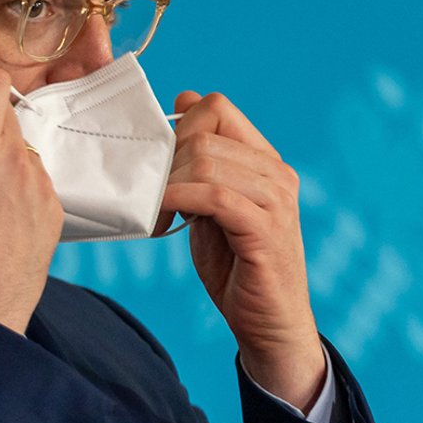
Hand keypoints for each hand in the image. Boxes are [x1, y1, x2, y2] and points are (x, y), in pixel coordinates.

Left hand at [160, 91, 325, 408]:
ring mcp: (277, 200)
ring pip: (206, 162)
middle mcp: (276, 173)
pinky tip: (162, 220)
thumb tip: (183, 99)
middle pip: (204, 133)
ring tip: (153, 213)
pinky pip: (214, 197)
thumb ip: (200, 160)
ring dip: (166, 184)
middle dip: (163, 161)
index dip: (175, 128)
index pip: (217, 107)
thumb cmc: (236, 264)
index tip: (155, 164)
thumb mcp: (210, 204)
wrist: (268, 323)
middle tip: (146, 194)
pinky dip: (179, 201)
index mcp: (264, 160)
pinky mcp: (267, 229)